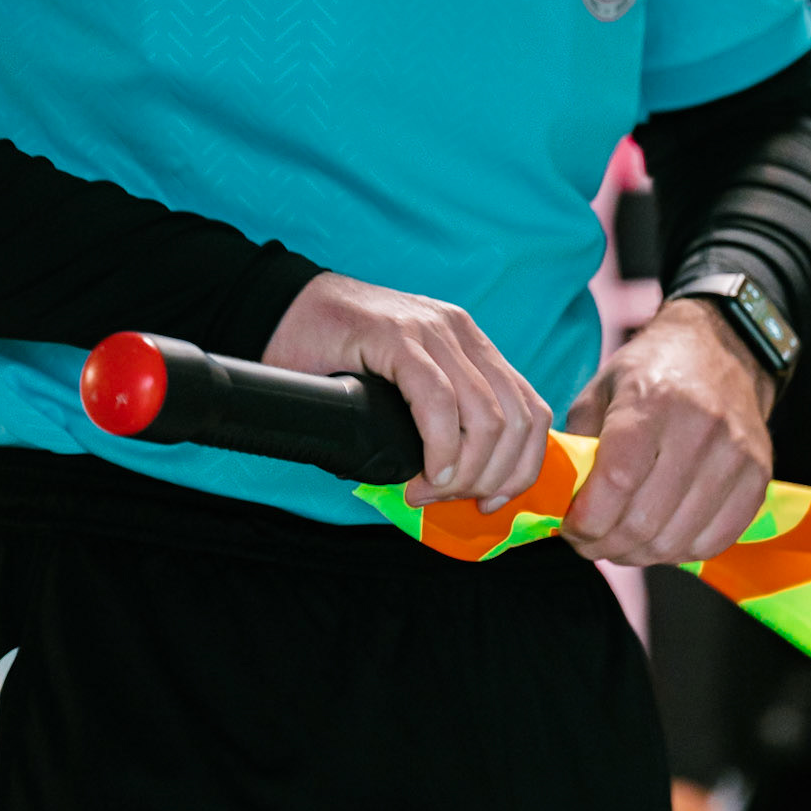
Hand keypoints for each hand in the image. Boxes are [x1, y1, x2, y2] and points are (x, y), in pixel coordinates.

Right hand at [263, 273, 550, 511]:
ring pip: (486, 416)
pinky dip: (440, 448)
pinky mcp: (396, 336)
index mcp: (472, 345)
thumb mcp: (404, 386)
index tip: (490, 502)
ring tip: (428, 490)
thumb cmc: (334, 356)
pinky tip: (424, 473)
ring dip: (465, 471)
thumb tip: (458, 483)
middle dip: (491, 477)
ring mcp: (432, 331)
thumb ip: (437, 418)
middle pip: (516, 420)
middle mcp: (461, 333)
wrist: (280, 308)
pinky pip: (438, 401)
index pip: (530, 411)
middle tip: (448, 500)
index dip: (521, 468)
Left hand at [561, 297, 774, 568]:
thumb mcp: (600, 392)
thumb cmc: (650, 372)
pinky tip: (660, 537)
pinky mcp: (758, 476)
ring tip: (621, 542)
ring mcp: (735, 454)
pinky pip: (713, 541)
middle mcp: (699, 426)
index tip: (571, 528)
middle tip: (590, 541)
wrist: (721, 350)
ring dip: (639, 556)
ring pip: (677, 540)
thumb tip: (561, 506)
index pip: (617, 481)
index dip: (587, 520)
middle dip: (606, 545)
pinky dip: (679, 553)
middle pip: (645, 520)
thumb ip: (578, 448)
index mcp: (651, 400)